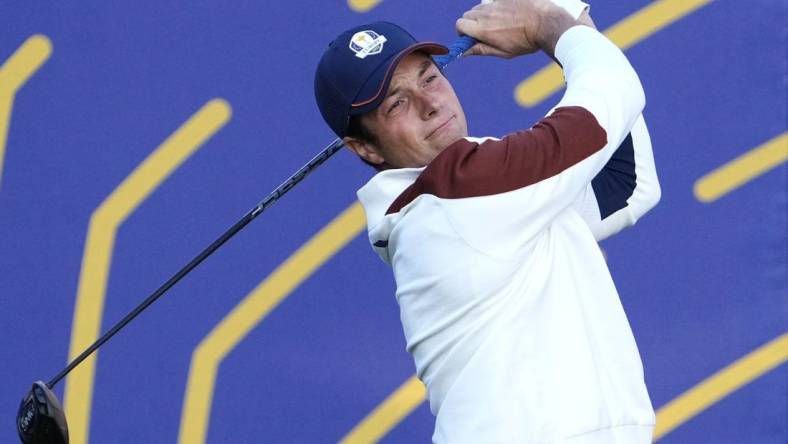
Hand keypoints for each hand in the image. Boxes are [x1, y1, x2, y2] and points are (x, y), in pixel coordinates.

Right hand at [456, 0, 580, 57]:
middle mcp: (486, 14)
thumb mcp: (503, 52)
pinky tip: (508, 15)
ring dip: (482, 15)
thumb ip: (481, 50)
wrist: (546, 23)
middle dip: (471, 23)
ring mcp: (495, 3)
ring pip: (479, 7)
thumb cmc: (525, 41)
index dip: (462, 32)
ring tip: (498, 24)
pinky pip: (492, 2)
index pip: (459, 25)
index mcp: (483, 30)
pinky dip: (495, 8)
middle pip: (467, 15)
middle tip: (484, 32)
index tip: (470, 38)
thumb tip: (464, 52)